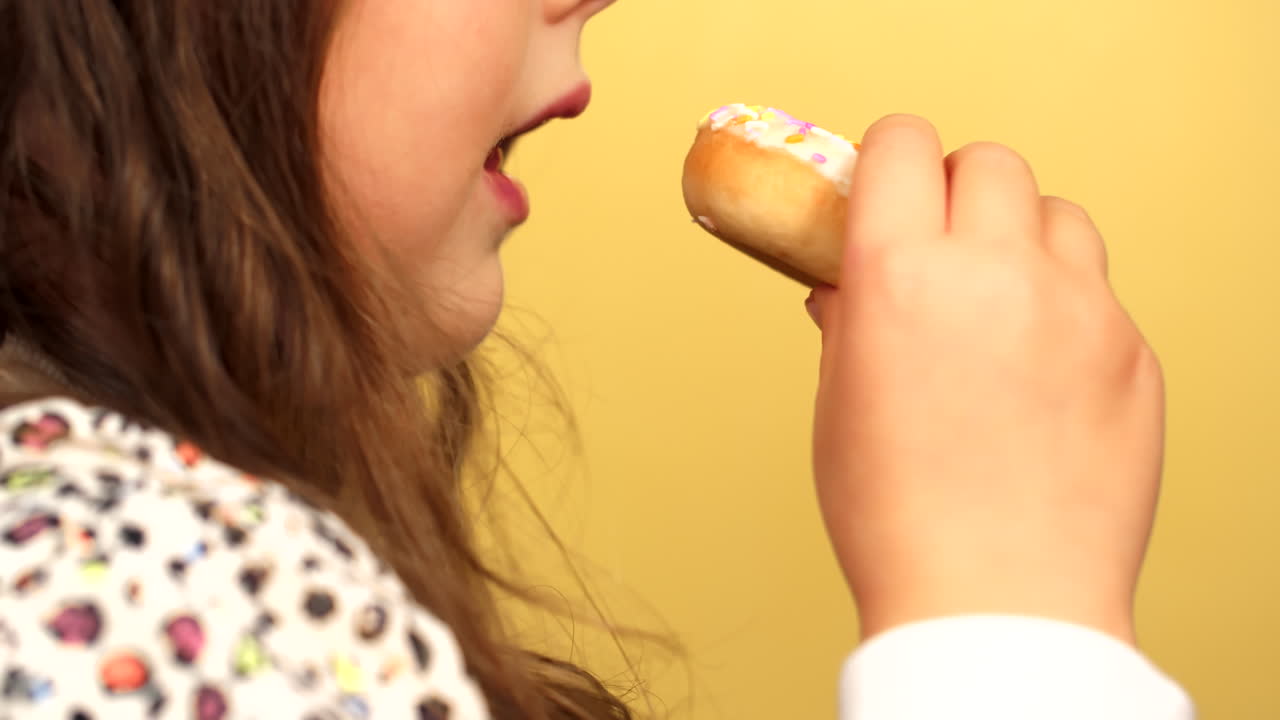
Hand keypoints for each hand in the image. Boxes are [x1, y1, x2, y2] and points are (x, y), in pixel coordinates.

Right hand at [809, 114, 1164, 644]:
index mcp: (900, 277)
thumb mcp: (838, 408)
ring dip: (1023, 236)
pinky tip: (1041, 369)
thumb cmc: (899, 520)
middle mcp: (994, 273)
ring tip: (1001, 296)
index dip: (887, 157)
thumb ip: (847, 324)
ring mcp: (1078, 309)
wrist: (996, 604)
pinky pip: (1100, 291)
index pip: (902, 144)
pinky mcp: (1133, 352)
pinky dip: (1066, 306)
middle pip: (989, 163)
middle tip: (942, 243)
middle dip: (957, 191)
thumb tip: (843, 289)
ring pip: (1058, 214)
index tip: (883, 183)